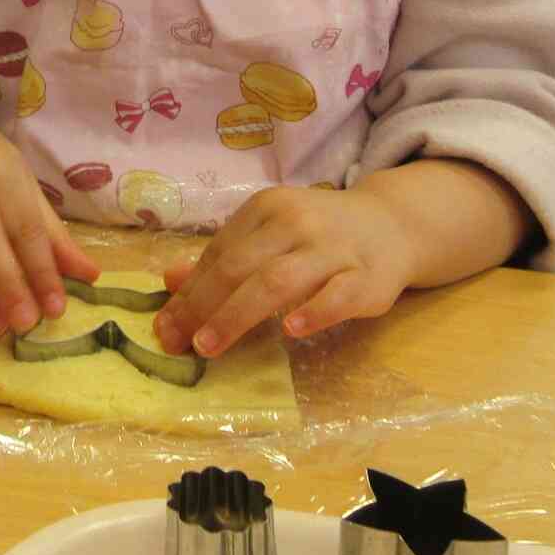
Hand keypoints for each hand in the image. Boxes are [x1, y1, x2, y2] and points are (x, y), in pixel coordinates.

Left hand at [154, 184, 416, 357]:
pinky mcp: (367, 277)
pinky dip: (314, 312)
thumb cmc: (318, 235)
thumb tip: (170, 282)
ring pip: (278, 280)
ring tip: (209, 345)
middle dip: (202, 306)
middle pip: (239, 267)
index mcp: (266, 208)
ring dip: (238, 314)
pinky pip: (338, 295)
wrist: (391, 224)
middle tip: (177, 342)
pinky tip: (291, 331)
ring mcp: (333, 249)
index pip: (218, 253)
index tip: (163, 327)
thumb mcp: (269, 234)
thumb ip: (224, 257)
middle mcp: (296, 222)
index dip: (188, 293)